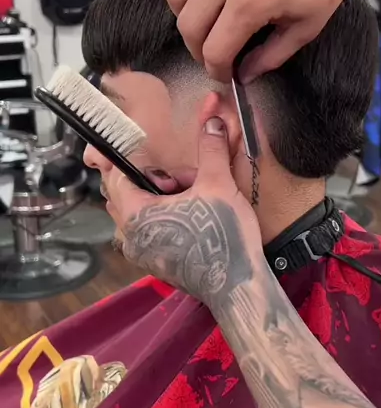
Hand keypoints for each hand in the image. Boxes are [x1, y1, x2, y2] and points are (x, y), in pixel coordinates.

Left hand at [102, 100, 262, 306]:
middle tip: (181, 180)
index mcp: (137, 215)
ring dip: (159, 202)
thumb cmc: (223, 239)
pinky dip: (166, 220)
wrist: (238, 285)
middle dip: (152, 182)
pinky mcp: (160, 265)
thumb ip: (211, 149)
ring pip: (140, 216)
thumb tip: (212, 122)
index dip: (130, 160)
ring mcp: (145, 255)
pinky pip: (151, 234)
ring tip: (190, 200)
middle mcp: (133, 237)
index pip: (114, 178)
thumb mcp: (218, 184)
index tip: (147, 152)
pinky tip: (194, 218)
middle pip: (126, 196)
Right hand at [163, 0, 364, 82]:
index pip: (213, 50)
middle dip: (198, 48)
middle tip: (214, 51)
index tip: (224, 73)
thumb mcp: (307, 26)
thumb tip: (244, 74)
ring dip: (185, 12)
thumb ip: (271, 56)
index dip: (217, 70)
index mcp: (249, 0)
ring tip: (205, 17)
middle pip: (187, 25)